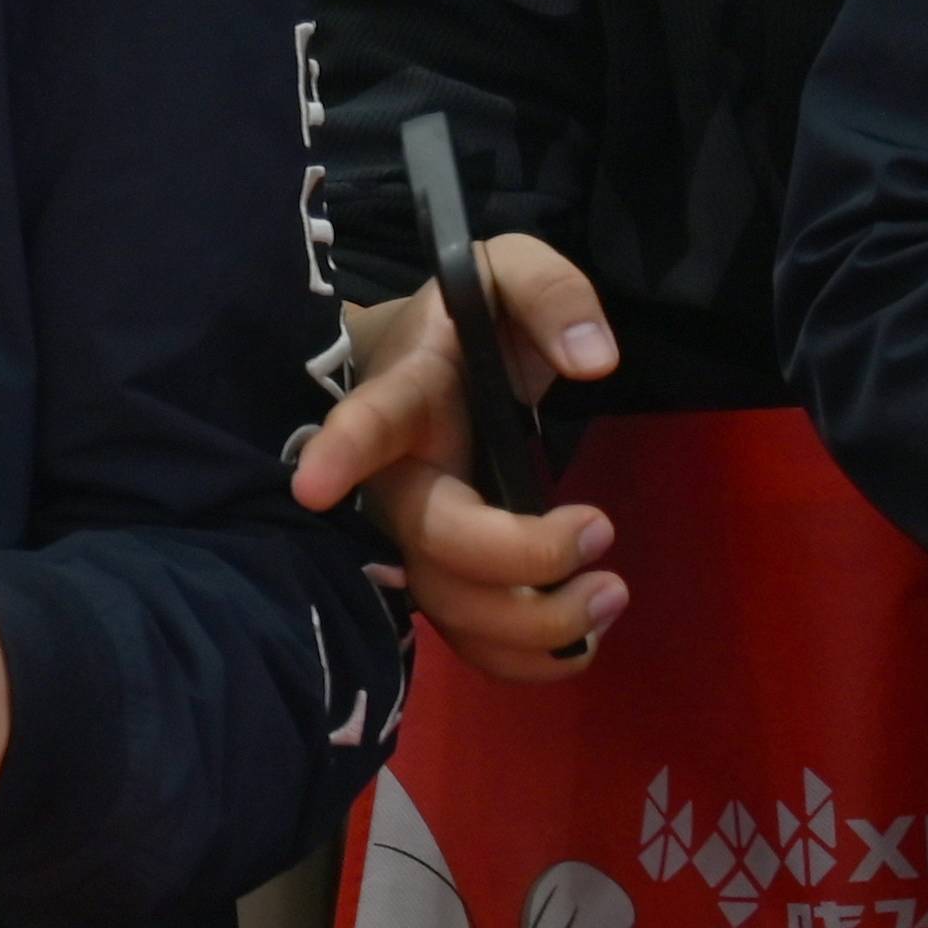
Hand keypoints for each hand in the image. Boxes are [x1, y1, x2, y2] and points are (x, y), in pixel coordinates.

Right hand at [288, 237, 622, 683]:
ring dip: (536, 623)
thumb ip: (551, 295)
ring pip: (451, 608)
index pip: (367, 423)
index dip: (341, 455)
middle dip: (520, 558)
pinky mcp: (448, 573)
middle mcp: (398, 479)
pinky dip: (531, 657)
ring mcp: (417, 534)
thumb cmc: (467, 318)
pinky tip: (587, 636)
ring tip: (612, 591)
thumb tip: (591, 362)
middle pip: (432, 543)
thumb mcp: (507, 269)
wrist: (432, 359)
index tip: (314, 488)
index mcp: (405, 397)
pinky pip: (474, 639)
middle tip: (601, 529)